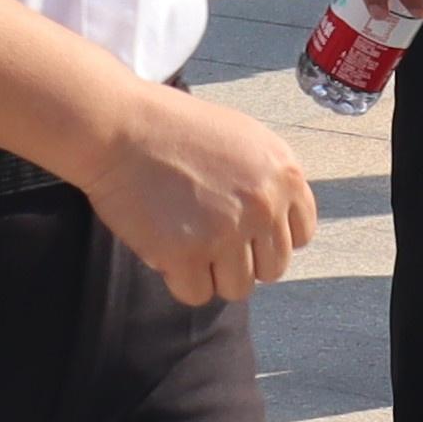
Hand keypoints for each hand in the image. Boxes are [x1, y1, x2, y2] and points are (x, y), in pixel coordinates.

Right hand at [75, 81, 317, 307]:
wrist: (121, 127)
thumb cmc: (175, 129)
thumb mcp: (245, 140)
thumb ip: (268, 182)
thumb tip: (276, 225)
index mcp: (284, 175)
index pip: (301, 235)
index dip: (269, 237)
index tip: (244, 229)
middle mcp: (264, 205)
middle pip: (272, 268)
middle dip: (242, 259)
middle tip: (209, 236)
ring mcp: (226, 232)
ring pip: (238, 288)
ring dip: (212, 273)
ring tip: (186, 241)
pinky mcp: (187, 253)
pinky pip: (197, 294)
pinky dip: (180, 279)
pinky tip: (165, 247)